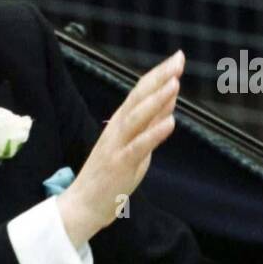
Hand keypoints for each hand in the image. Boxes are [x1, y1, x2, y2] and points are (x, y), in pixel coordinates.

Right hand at [57, 50, 180, 247]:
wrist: (84, 206)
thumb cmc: (109, 178)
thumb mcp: (135, 147)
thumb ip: (150, 125)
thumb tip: (169, 101)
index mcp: (119, 124)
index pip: (139, 93)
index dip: (158, 75)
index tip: (177, 58)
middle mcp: (116, 130)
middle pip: (137, 98)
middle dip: (159, 78)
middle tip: (178, 59)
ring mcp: (116, 146)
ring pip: (136, 118)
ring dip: (156, 100)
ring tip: (174, 84)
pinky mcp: (119, 164)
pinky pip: (138, 146)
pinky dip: (154, 133)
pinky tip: (171, 122)